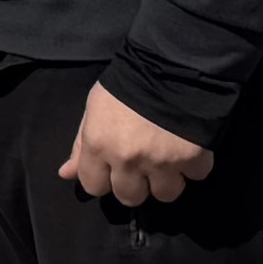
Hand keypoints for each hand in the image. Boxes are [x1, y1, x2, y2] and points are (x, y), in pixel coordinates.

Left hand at [62, 82, 213, 210]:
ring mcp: (162, 162)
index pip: (94, 187)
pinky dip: (195, 165)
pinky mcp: (193, 159)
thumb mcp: (95, 108)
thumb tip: (66, 174)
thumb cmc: (127, 84)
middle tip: (144, 163)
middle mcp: (127, 159)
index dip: (104, 179)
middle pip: (130, 198)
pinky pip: (196, 176)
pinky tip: (189, 146)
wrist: (172, 65)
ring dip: (168, 179)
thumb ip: (81, 145)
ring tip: (169, 157)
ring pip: (166, 194)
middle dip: (137, 184)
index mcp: (98, 145)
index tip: (115, 168)